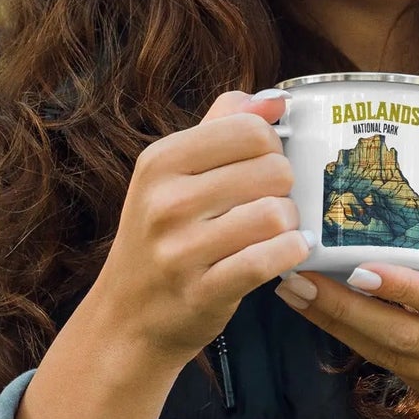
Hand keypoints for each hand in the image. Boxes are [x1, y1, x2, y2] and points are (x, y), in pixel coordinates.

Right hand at [90, 89, 311, 376]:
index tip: (264, 165)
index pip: (249, 129)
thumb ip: (222, 126)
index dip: (272, 146)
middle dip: (285, 187)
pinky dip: (291, 253)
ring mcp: (181, 250)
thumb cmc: (162, 238)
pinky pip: (270, 259)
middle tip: (272, 202)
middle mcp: (165, 202)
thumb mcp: (172, 175)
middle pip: (272, 169)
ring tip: (278, 230)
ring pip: (276, 213)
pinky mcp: (203, 291)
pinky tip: (288, 252)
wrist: (128, 319)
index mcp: (160, 161)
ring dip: (290, 223)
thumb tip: (275, 98)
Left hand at [273, 200, 418, 418]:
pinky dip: (361, 346)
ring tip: (295, 293)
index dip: (398, 286)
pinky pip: (398, 371)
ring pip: (387, 355)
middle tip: (294, 276)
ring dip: (337, 326)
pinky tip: (331, 321)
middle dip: (339, 307)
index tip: (355, 266)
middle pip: (398, 333)